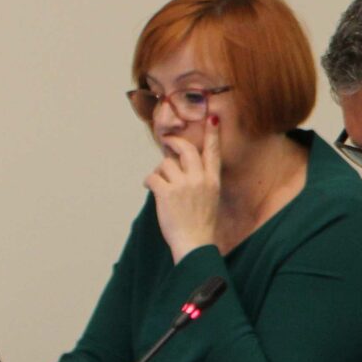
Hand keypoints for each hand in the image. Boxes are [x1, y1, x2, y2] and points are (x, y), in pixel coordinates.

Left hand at [147, 114, 223, 259]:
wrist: (195, 244)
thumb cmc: (200, 224)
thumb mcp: (209, 199)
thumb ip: (199, 180)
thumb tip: (177, 164)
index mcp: (212, 181)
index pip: (213, 152)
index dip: (212, 134)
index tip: (212, 118)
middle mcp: (200, 180)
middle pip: (186, 149)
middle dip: (174, 143)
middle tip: (167, 142)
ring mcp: (184, 186)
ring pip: (165, 163)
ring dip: (160, 172)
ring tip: (160, 184)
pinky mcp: (167, 193)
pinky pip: (152, 176)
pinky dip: (148, 182)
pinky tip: (150, 188)